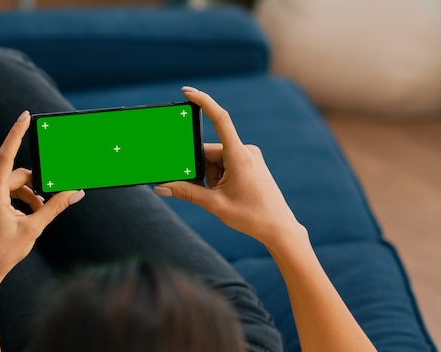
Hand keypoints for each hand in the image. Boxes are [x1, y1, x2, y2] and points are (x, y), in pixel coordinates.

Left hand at [0, 111, 84, 288]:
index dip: (16, 134)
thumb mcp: (34, 229)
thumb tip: (75, 192)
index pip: (5, 156)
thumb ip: (55, 207)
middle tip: (47, 204)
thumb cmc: (4, 254)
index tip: (25, 116)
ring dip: (24, 197)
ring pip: (7, 186)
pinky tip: (19, 218)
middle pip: (15, 177)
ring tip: (35, 216)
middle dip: (34, 188)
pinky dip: (13, 201)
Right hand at [155, 87, 304, 246]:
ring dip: (210, 177)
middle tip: (208, 193)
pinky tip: (226, 194)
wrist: (279, 228)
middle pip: (209, 152)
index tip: (187, 92)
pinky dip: (218, 177)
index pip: (220, 120)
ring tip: (222, 197)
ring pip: (216, 160)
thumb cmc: (251, 216)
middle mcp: (245, 151)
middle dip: (201, 171)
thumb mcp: (214, 204)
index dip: (203, 102)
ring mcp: (249, 156)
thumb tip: (160, 187)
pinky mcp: (250, 163)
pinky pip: (225, 164)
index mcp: (239, 156)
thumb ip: (185, 192)